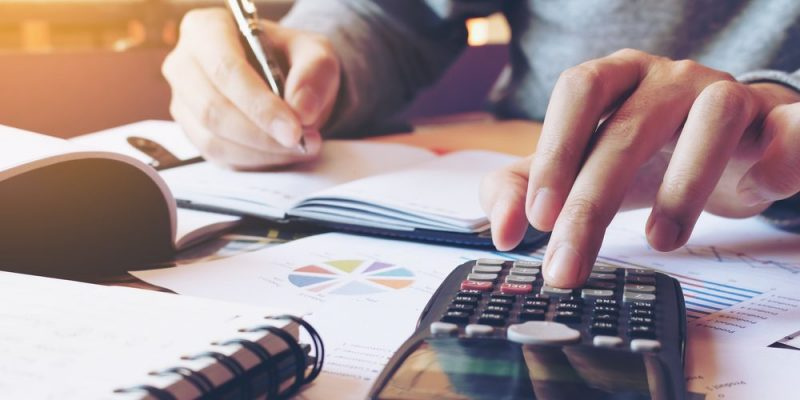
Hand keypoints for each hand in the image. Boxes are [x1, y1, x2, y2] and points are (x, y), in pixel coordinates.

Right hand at [162, 8, 339, 169]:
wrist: (283, 75)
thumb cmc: (290, 56)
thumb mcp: (314, 51)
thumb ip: (314, 73)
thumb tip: (301, 110)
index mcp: (206, 30)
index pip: (225, 70)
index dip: (259, 105)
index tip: (294, 128)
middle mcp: (184, 64)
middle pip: (213, 109)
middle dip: (262, 134)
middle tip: (302, 142)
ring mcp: (184, 102)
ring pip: (213, 139)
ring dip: (262, 152)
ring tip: (300, 147)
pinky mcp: (193, 133)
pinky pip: (219, 157)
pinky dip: (255, 161)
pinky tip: (282, 153)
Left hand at [481, 48, 799, 287]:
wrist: (729, 149)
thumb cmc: (644, 156)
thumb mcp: (578, 170)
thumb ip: (525, 189)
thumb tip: (503, 234)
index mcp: (616, 78)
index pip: (579, 91)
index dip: (556, 150)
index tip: (538, 218)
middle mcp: (669, 78)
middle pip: (627, 127)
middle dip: (592, 203)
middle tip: (568, 264)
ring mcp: (727, 94)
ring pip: (712, 119)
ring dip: (683, 186)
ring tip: (660, 242)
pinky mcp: (777, 120)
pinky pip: (788, 125)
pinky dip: (782, 150)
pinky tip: (759, 184)